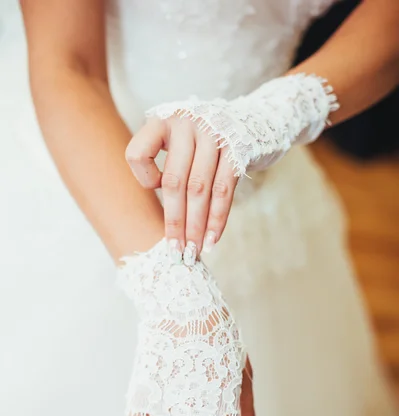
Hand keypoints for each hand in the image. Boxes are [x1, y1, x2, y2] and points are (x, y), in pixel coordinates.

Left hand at [125, 115, 238, 255]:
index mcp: (163, 121)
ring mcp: (214, 133)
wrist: (255, 121)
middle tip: (175, 251)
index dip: (144, 179)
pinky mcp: (238, 149)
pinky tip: (212, 240)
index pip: (137, 154)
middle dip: (174, 222)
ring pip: (199, 189)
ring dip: (196, 226)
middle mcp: (187, 123)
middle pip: (174, 181)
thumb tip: (166, 224)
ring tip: (192, 251)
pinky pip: (223, 190)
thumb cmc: (208, 142)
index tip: (155, 190)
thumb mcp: (181, 142)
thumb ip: (168, 169)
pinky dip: (217, 219)